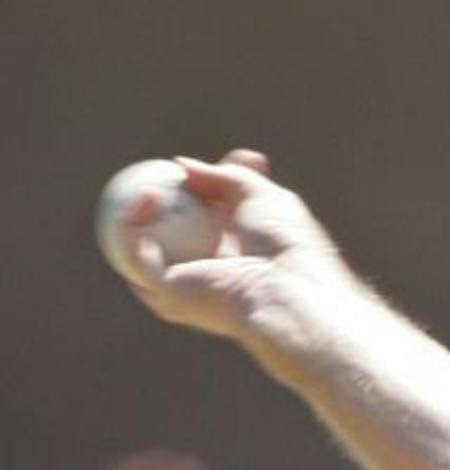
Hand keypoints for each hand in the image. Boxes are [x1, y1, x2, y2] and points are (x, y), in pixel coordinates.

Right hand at [112, 149, 362, 343]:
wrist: (288, 287)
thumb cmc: (286, 245)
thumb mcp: (264, 197)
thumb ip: (227, 176)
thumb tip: (182, 165)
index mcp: (236, 258)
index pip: (205, 220)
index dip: (203, 188)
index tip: (211, 165)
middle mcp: (208, 277)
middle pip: (168, 234)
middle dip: (165, 200)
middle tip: (171, 171)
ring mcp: (184, 290)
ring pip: (141, 249)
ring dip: (136, 213)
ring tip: (151, 185)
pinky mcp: (167, 297)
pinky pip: (136, 256)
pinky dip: (133, 224)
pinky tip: (149, 195)